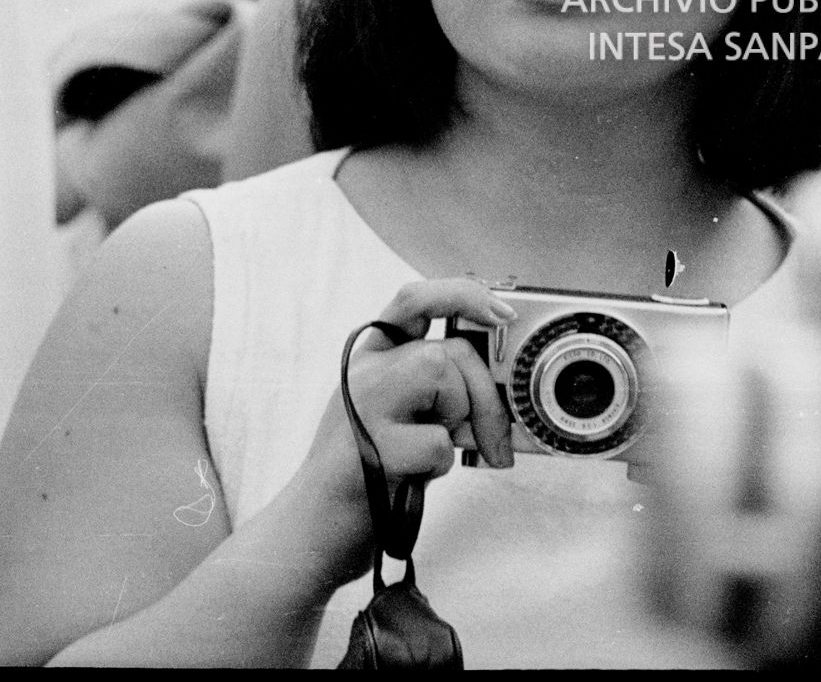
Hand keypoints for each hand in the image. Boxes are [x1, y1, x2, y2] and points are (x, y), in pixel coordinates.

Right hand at [315, 279, 521, 492]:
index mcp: (373, 357)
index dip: (462, 294)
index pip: (415, 300)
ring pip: (446, 380)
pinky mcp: (372, 444)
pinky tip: (409, 476)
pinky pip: (439, 442)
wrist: (317, 526)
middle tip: (494, 441)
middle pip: (451, 352)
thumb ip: (436, 385)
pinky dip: (439, 466)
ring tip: (425, 455)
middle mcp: (365, 371)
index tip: (503, 312)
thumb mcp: (399, 412)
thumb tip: (502, 380)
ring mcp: (364, 404)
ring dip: (457, 426)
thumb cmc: (371, 470)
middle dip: (486, 398)